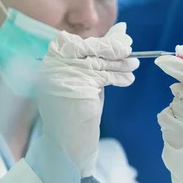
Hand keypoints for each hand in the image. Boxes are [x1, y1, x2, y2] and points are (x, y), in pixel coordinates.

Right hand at [36, 22, 138, 176]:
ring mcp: (61, 75)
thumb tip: (119, 32)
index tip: (121, 36)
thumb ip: (96, 59)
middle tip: (130, 48)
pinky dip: (118, 75)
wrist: (67, 149)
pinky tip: (127, 79)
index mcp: (49, 63)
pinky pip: (103, 74)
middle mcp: (50, 67)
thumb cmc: (76, 115)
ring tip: (133, 65)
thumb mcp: (86, 81)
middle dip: (113, 47)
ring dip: (120, 62)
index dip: (102, 40)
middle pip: (88, 48)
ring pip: (97, 60)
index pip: (76, 42)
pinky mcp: (75, 86)